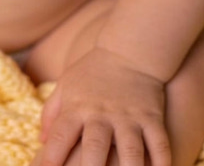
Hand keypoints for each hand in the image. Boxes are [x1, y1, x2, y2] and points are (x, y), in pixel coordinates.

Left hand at [33, 47, 169, 165]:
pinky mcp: (151, 117)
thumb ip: (52, 112)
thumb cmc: (92, 71)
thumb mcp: (66, 84)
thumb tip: (41, 141)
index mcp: (78, 107)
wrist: (129, 50)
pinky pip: (159, 144)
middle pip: (95, 146)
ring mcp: (129, 117)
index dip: (52, 155)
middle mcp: (102, 114)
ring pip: (131, 150)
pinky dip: (162, 162)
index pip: (61, 134)